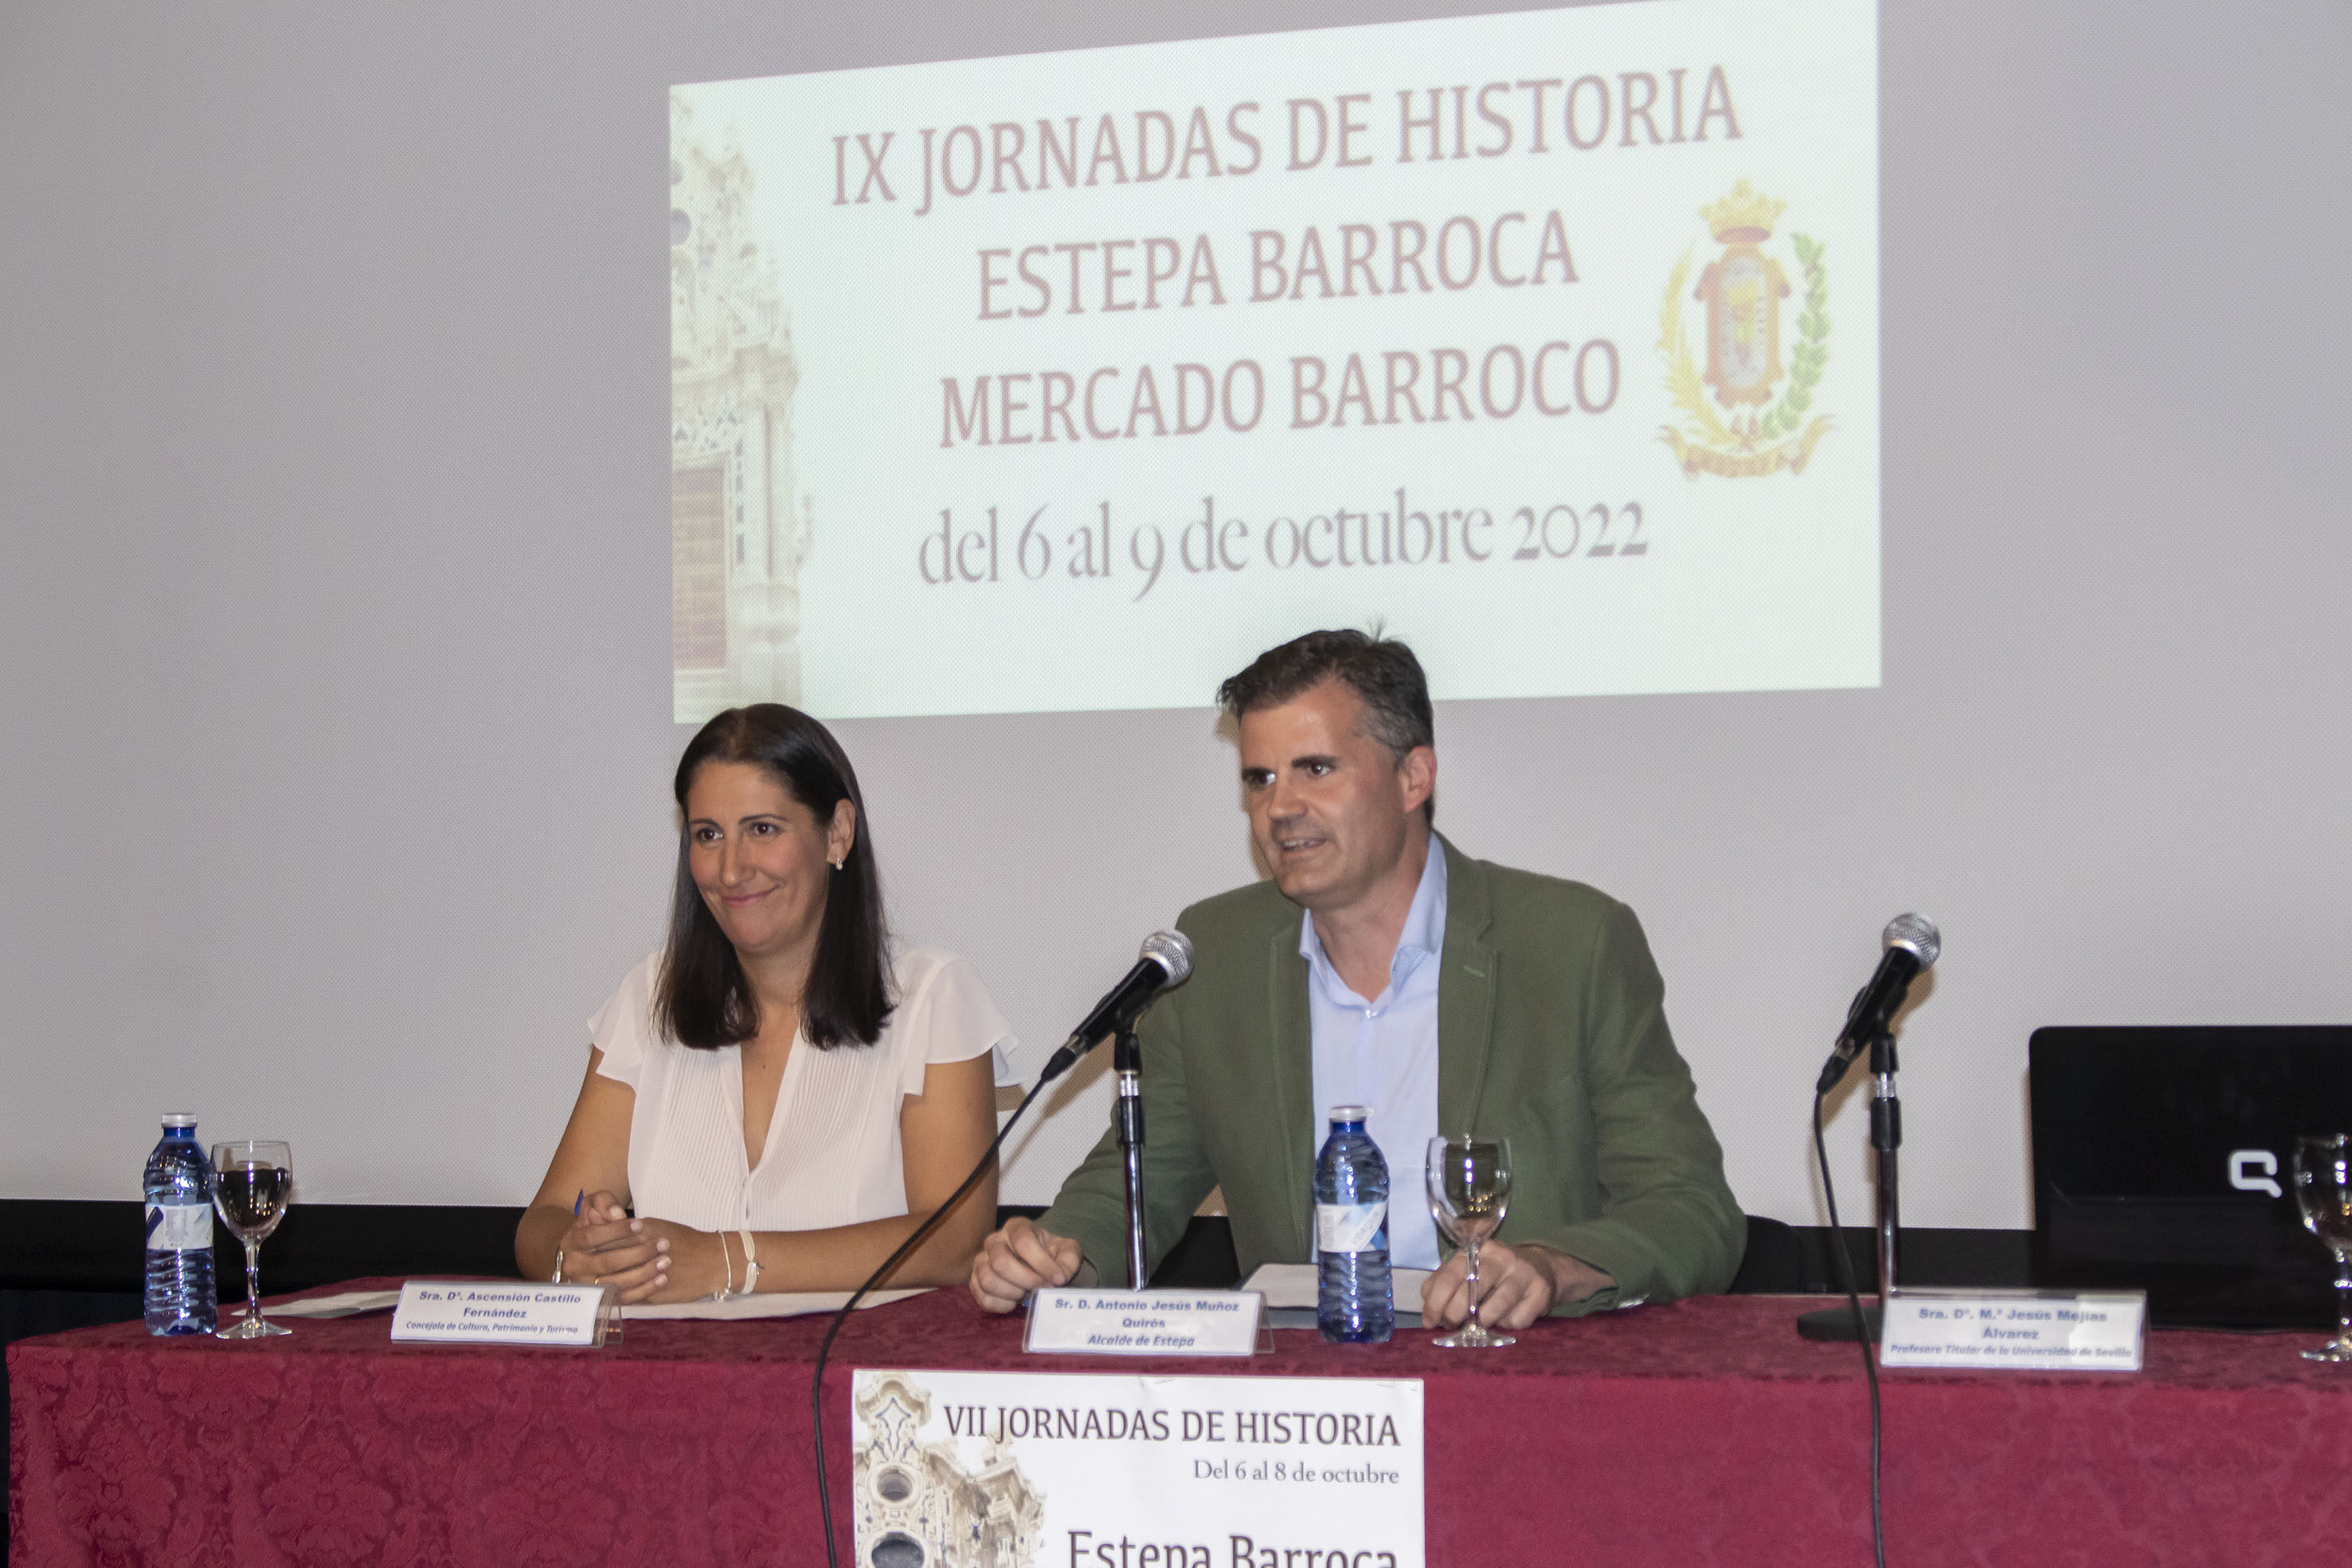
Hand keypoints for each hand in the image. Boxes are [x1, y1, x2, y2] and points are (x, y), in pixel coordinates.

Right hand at [552, 1191, 702, 1304]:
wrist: (580, 1254)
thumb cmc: (592, 1225)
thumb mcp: (592, 1206)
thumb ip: (602, 1203)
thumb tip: (616, 1214)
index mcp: (572, 1243)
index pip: (592, 1236)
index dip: (617, 1230)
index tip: (641, 1224)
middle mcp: (575, 1267)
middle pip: (607, 1262)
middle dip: (638, 1253)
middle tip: (663, 1244)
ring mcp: (587, 1287)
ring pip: (616, 1283)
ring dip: (644, 1273)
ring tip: (665, 1261)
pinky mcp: (600, 1300)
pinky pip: (623, 1299)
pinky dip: (644, 1290)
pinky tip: (661, 1279)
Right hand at [968, 1217, 1080, 1312]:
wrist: (1037, 1266)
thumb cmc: (1051, 1255)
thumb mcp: (1067, 1251)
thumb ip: (1069, 1259)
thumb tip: (1059, 1276)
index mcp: (1016, 1227)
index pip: (1023, 1242)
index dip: (1041, 1263)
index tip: (1059, 1279)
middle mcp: (994, 1241)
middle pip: (1001, 1263)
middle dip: (1026, 1281)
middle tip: (1042, 1288)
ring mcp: (981, 1261)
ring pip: (988, 1281)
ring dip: (1013, 1293)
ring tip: (1027, 1293)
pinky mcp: (975, 1282)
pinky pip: (983, 1298)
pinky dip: (1001, 1305)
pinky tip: (1015, 1302)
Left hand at [1420, 1241, 1610, 1330]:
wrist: (1543, 1269)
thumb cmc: (1496, 1274)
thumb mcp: (1468, 1271)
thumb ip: (1444, 1283)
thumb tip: (1428, 1308)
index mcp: (1478, 1250)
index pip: (1450, 1275)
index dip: (1436, 1302)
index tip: (1430, 1321)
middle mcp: (1501, 1257)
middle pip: (1472, 1288)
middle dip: (1455, 1313)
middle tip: (1452, 1325)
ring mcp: (1524, 1272)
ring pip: (1496, 1306)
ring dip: (1483, 1322)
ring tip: (1480, 1325)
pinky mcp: (1541, 1291)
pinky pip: (1518, 1319)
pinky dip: (1507, 1325)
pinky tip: (1507, 1318)